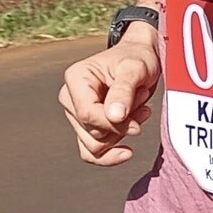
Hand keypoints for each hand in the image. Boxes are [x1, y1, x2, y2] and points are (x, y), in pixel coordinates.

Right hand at [58, 30, 160, 166]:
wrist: (141, 58)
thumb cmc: (137, 58)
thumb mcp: (135, 68)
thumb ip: (123, 91)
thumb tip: (114, 116)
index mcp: (76, 78)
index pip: (87, 114)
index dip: (113, 124)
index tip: (137, 122)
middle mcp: (71, 97)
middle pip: (92, 133)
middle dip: (122, 126)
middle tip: (141, 104)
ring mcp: (76, 114)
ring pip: (94, 146)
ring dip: (122, 135)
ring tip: (138, 111)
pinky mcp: (86, 127)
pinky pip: (92, 154)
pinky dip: (112, 154)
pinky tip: (127, 149)